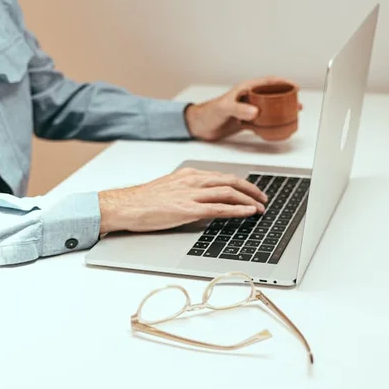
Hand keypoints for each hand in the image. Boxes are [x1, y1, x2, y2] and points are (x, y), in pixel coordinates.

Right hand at [98, 167, 267, 232]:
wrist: (125, 206)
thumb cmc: (143, 201)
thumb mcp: (170, 189)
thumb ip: (188, 191)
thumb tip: (204, 201)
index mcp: (189, 175)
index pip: (222, 177)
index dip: (241, 184)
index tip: (252, 191)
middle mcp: (192, 181)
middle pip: (231, 181)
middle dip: (251, 190)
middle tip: (263, 199)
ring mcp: (190, 195)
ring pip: (228, 193)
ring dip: (249, 200)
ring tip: (260, 208)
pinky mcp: (187, 210)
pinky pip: (219, 208)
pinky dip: (237, 210)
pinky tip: (248, 213)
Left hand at [184, 76, 301, 141]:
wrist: (199, 126)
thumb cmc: (208, 112)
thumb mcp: (225, 108)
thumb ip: (239, 109)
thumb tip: (256, 111)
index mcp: (245, 89)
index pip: (267, 83)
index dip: (282, 83)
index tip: (294, 86)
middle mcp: (248, 98)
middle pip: (271, 95)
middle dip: (285, 98)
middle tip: (297, 103)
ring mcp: (247, 110)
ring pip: (268, 109)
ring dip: (279, 112)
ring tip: (291, 116)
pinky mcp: (245, 121)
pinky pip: (261, 122)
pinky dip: (270, 125)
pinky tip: (276, 129)